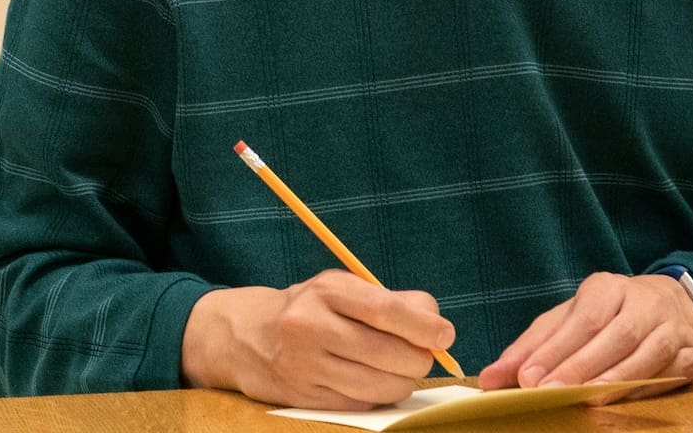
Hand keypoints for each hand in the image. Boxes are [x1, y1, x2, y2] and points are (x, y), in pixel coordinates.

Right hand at [180, 272, 455, 410]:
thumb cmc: (310, 309)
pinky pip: (360, 403)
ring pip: (378, 385)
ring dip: (402, 382)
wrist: (247, 335)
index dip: (423, 326)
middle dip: (418, 360)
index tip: (445, 335)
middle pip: (386, 352)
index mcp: (325, 290)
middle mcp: (310, 325)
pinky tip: (373, 382)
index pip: (384, 309)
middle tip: (422, 357)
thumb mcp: (342, 290)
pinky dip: (378, 396)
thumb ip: (392, 301)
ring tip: (400, 371)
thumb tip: (437, 326)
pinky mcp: (303, 395)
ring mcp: (304, 364)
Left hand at [475, 272, 692, 399]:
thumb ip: (531, 347)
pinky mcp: (692, 354)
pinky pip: (671, 374)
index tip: (527, 377)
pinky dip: (645, 389)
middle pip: (614, 336)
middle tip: (549, 393)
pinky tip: (620, 401)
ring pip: (646, 355)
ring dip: (613, 381)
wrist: (668, 305)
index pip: (581, 319)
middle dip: (579, 368)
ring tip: (585, 401)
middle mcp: (643, 302)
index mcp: (607, 287)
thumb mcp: (567, 320)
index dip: (554, 350)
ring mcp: (672, 327)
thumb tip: (492, 377)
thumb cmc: (606, 316)